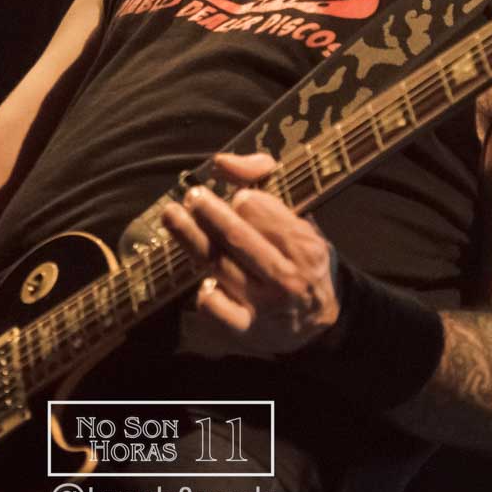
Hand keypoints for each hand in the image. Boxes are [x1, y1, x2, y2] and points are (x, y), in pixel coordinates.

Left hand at [161, 152, 339, 354]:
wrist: (320, 323)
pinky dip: (204, 292)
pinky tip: (204, 279)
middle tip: (191, 196)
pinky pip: (214, 308)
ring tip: (172, 216)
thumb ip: (263, 178)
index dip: (242, 199)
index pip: (261, 212)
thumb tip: (221, 162)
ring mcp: (265, 306)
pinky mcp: (246, 330)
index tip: (236, 198)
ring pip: (218, 266)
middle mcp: (287, 276)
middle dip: (208, 213)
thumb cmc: (301, 258)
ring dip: (189, 239)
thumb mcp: (298, 215)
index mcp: (305, 245)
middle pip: (235, 237)